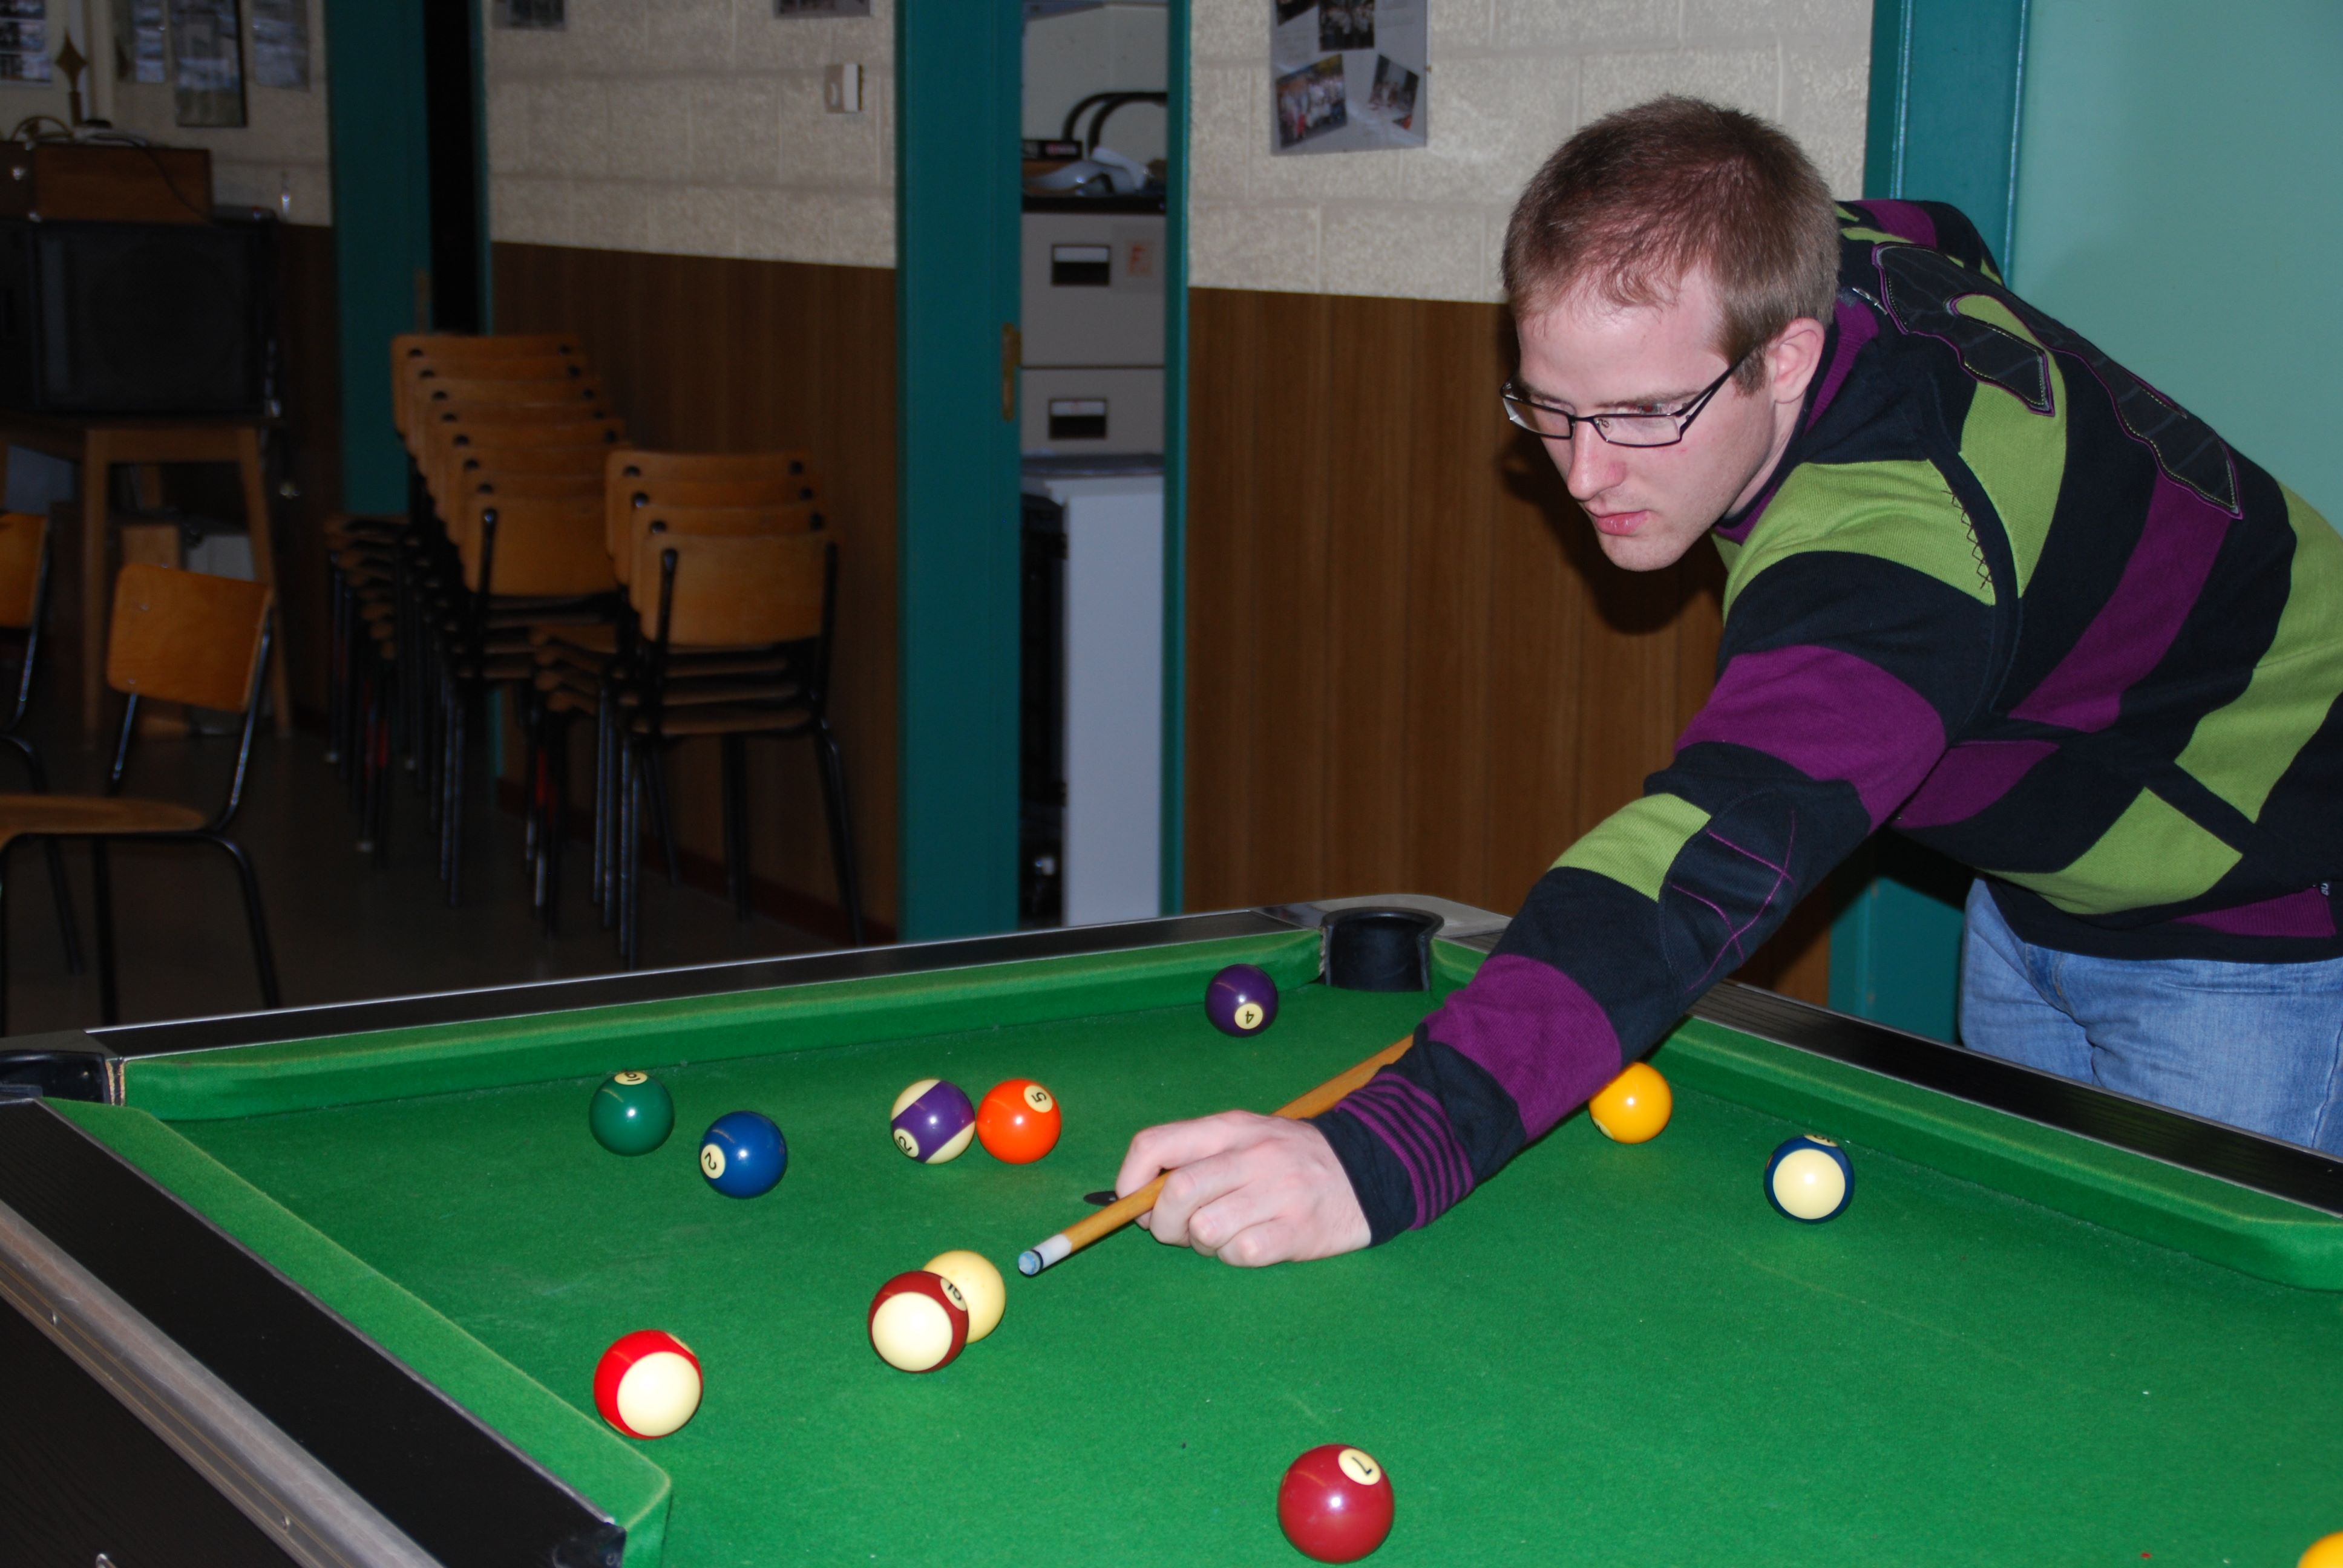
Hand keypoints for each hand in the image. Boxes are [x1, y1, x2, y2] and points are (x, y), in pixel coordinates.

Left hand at [1114, 1110, 1370, 1266]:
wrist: (1366, 1170)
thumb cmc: (1287, 1160)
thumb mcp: (1243, 1139)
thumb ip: (1193, 1160)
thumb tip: (1140, 1204)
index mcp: (1229, 1127)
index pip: (1156, 1143)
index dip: (1130, 1179)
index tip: (1133, 1200)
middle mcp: (1252, 1155)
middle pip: (1178, 1192)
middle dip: (1162, 1222)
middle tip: (1175, 1231)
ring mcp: (1278, 1192)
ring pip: (1206, 1229)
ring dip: (1202, 1243)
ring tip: (1223, 1234)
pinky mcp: (1297, 1231)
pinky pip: (1241, 1254)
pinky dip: (1235, 1256)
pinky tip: (1252, 1243)